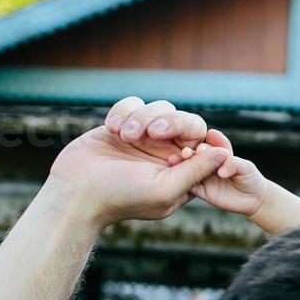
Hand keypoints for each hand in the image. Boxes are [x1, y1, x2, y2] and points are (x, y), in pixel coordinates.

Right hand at [45, 97, 229, 224]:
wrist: (75, 191)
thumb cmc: (121, 196)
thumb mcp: (165, 188)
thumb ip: (196, 171)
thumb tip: (224, 154)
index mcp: (183, 173)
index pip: (208, 149)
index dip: (204, 143)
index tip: (184, 149)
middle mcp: (167, 154)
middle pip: (187, 122)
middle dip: (171, 122)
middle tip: (152, 133)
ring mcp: (145, 139)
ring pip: (161, 109)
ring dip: (142, 118)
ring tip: (124, 136)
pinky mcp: (123, 125)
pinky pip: (135, 103)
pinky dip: (124, 112)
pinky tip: (111, 129)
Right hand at [169, 128, 272, 219]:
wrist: (253, 199)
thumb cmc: (251, 178)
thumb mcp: (246, 168)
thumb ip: (234, 165)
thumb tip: (221, 171)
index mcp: (218, 154)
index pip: (209, 146)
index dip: (205, 146)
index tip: (202, 147)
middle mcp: (208, 164)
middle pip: (196, 156)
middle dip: (191, 154)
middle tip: (186, 153)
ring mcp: (203, 177)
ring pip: (190, 170)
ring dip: (182, 166)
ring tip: (176, 161)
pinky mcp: (201, 191)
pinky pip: (190, 187)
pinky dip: (183, 183)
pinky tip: (177, 179)